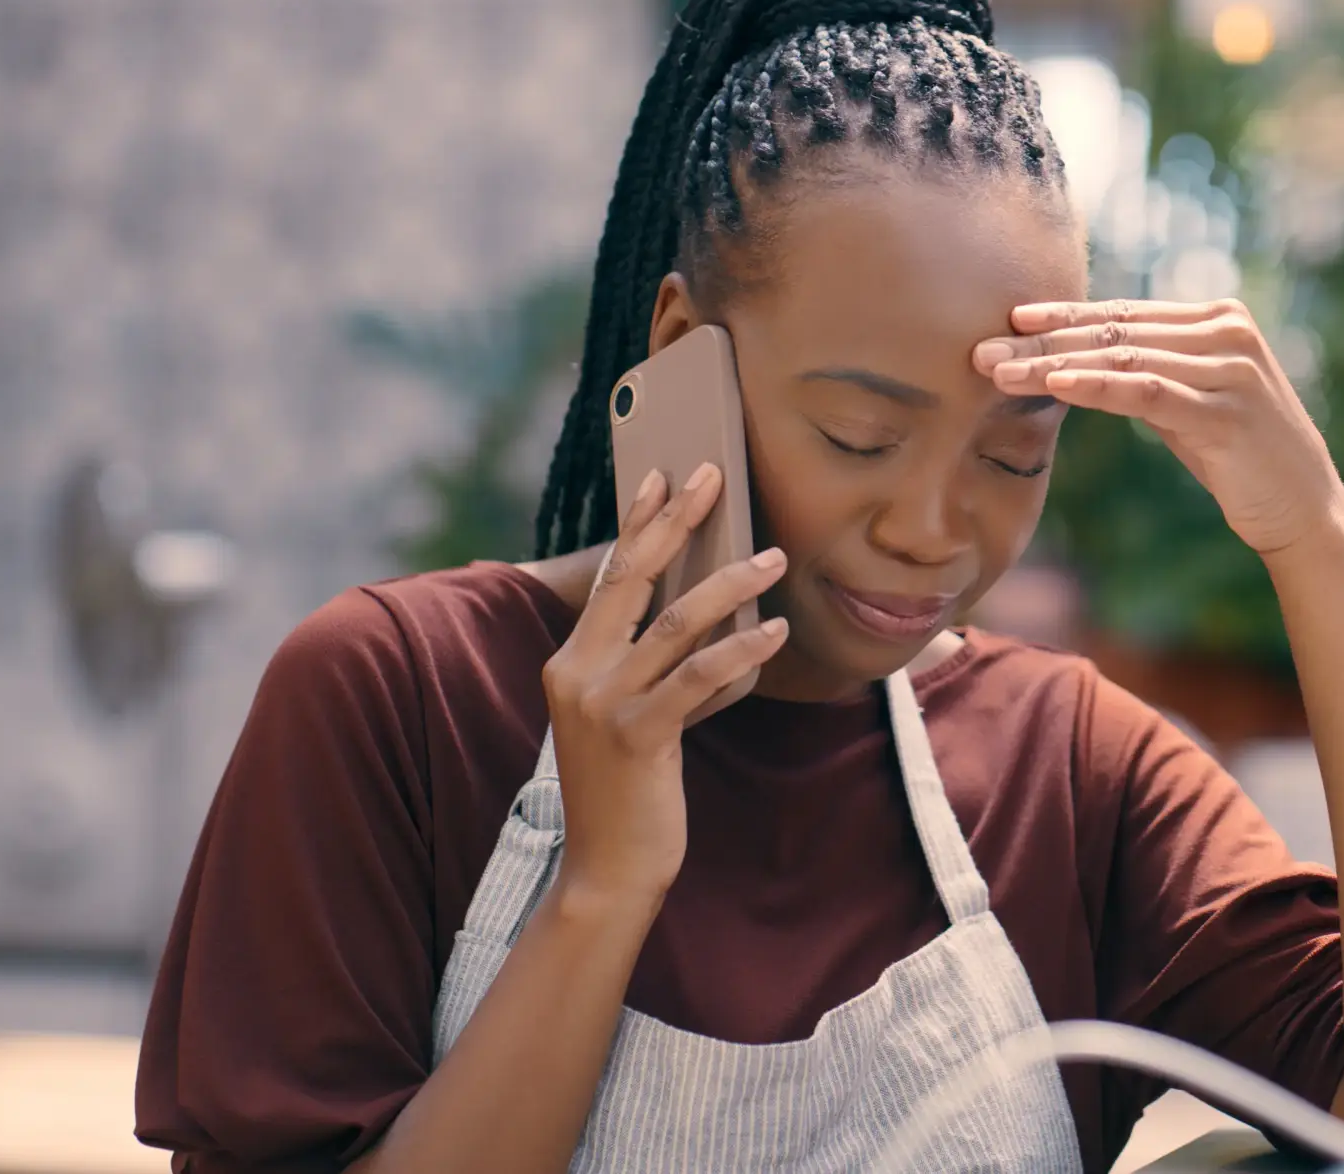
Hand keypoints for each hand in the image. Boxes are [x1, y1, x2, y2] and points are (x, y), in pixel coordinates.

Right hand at [539, 463, 789, 899]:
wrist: (608, 868)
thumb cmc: (630, 789)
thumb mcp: (631, 715)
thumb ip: (657, 666)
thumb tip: (716, 614)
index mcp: (570, 661)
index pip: (609, 578)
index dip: (637, 523)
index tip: (661, 476)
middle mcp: (576, 672)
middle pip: (631, 578)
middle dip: (674, 521)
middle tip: (713, 476)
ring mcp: (601, 702)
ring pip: (674, 622)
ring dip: (730, 583)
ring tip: (774, 558)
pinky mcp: (635, 735)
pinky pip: (696, 677)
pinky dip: (740, 650)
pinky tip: (774, 631)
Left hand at [975, 298, 1343, 557]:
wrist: (1304, 508)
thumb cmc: (1239, 456)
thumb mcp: (1189, 401)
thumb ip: (1147, 371)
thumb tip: (1074, 357)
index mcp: (1217, 318)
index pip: (1124, 312)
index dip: (1064, 315)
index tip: (1010, 320)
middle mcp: (1227, 331)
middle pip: (1116, 331)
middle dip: (1043, 340)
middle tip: (982, 349)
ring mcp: (1232, 368)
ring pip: (1123, 358)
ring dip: (1053, 364)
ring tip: (999, 373)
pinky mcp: (1227, 410)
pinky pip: (1148, 391)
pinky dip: (1097, 386)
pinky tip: (1055, 385)